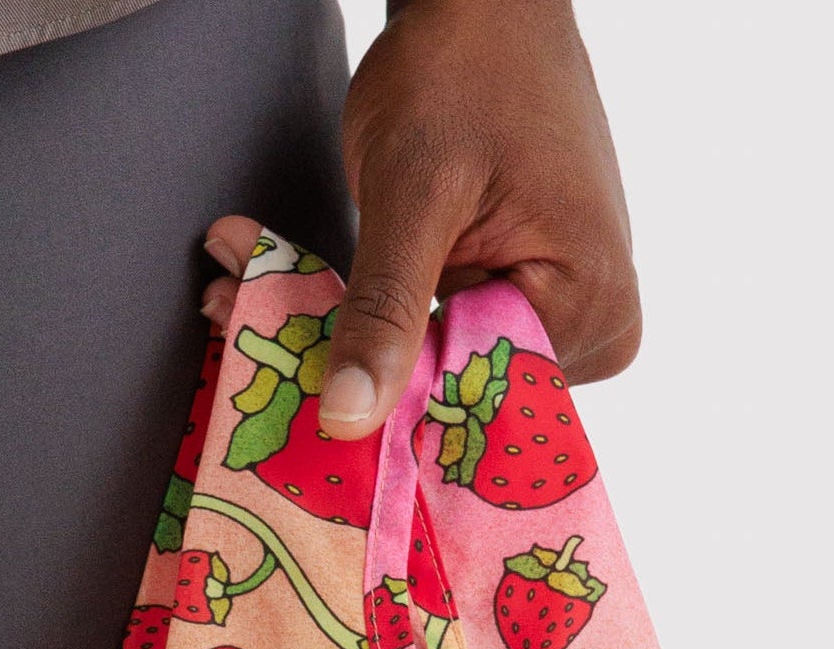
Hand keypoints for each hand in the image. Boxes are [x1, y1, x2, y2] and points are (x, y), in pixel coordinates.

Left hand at [203, 0, 638, 439]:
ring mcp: (569, 319)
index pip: (478, 408)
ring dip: (349, 347)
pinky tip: (307, 294)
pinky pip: (443, 341)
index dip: (383, 406)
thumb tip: (349, 421)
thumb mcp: (410, 193)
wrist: (484, 4)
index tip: (286, 382)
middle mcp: (598, 333)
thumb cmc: (462, 71)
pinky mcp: (531, 300)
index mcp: (595, 313)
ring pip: (439, 373)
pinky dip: (373, 323)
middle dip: (353, 367)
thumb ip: (385, 313)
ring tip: (253, 295)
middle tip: (235, 314)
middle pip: (458, 395)